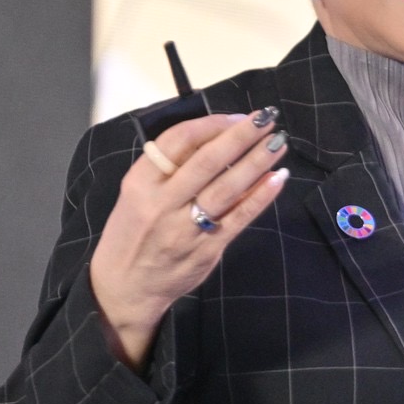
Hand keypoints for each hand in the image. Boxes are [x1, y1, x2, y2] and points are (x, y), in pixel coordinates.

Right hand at [87, 110, 288, 368]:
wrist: (125, 287)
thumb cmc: (133, 233)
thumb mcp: (136, 194)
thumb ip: (168, 169)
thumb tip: (217, 138)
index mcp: (140, 182)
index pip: (178, 141)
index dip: (212, 124)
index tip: (237, 116)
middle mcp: (161, 202)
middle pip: (207, 160)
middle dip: (241, 136)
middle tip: (267, 118)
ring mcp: (185, 228)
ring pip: (227, 187)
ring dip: (257, 161)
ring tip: (278, 142)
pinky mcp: (207, 249)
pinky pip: (239, 217)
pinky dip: (261, 196)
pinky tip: (278, 178)